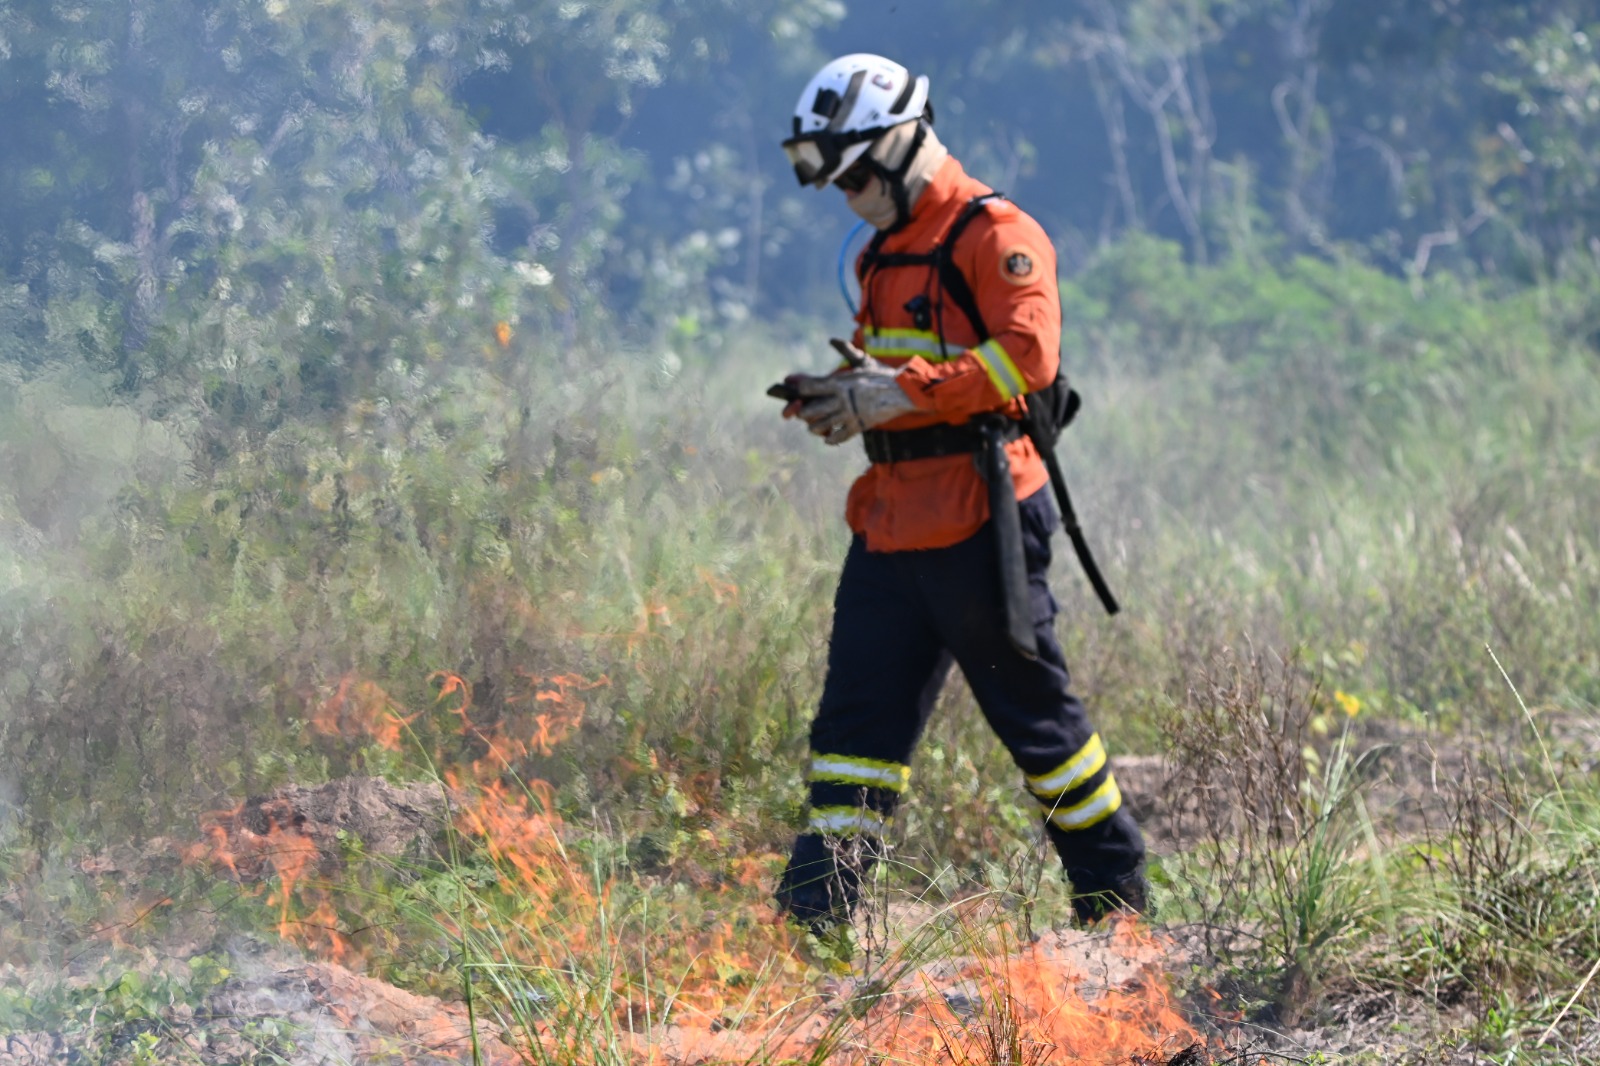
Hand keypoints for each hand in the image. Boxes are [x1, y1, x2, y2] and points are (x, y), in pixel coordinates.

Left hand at [786, 340, 915, 444]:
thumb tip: (832, 339)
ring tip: (813, 428)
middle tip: (801, 413)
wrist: (903, 391)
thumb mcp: (863, 361)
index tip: (800, 391)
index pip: (811, 387)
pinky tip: (828, 439)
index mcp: (841, 382)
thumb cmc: (884, 375)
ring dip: (815, 427)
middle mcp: (842, 398)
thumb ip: (846, 351)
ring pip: (823, 424)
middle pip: (813, 409)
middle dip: (804, 412)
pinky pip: (840, 436)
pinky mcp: (859, 425)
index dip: (802, 390)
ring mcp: (850, 414)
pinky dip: (832, 439)